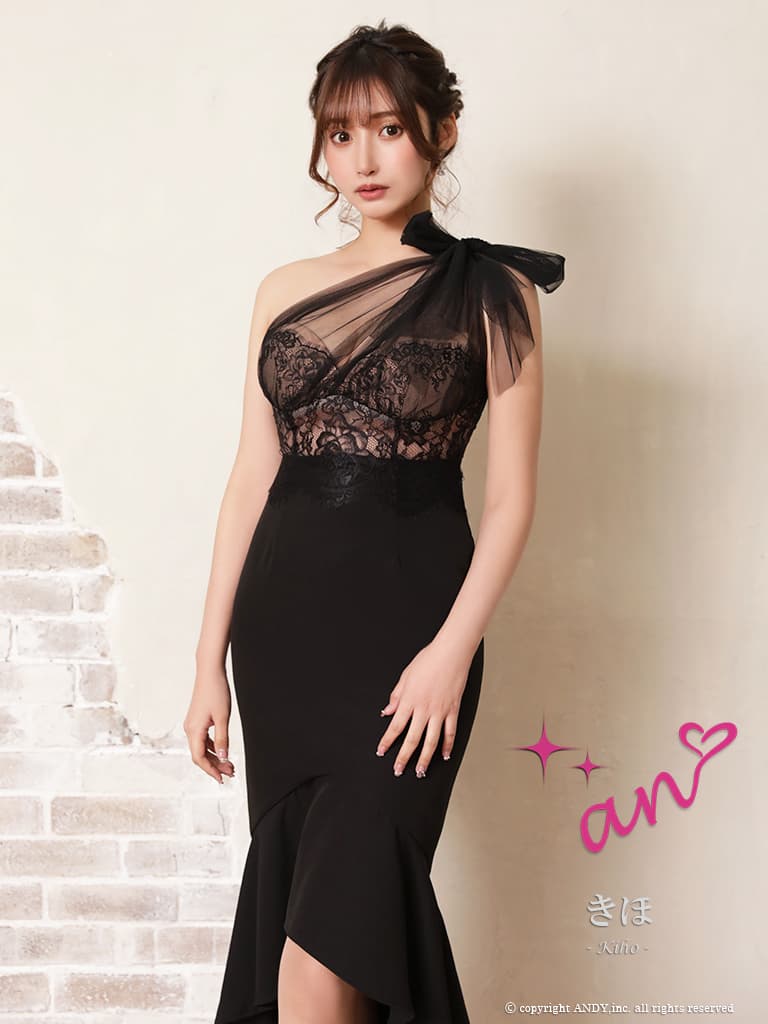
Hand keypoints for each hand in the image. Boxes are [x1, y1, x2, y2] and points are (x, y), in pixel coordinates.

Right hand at [183, 666, 234, 784]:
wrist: (210, 672)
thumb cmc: (216, 691)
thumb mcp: (223, 717)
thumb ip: (222, 739)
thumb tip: (223, 757)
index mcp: (194, 730)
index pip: (199, 758)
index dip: (210, 770)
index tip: (222, 779)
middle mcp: (190, 729)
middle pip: (200, 755)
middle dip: (215, 765)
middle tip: (231, 773)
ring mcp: (192, 725)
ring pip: (202, 747)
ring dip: (215, 757)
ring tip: (230, 764)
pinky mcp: (197, 720)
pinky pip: (203, 739)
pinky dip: (212, 747)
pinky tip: (222, 751)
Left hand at [375, 639, 471, 777]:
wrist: (451, 653)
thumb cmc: (428, 660)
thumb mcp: (406, 676)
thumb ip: (396, 696)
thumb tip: (387, 711)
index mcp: (409, 700)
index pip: (395, 726)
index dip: (387, 741)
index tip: (381, 751)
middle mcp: (423, 709)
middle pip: (412, 739)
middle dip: (404, 757)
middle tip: (398, 770)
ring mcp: (440, 711)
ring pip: (431, 741)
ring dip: (425, 758)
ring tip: (420, 771)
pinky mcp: (453, 710)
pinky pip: (450, 732)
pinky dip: (447, 746)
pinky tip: (444, 755)